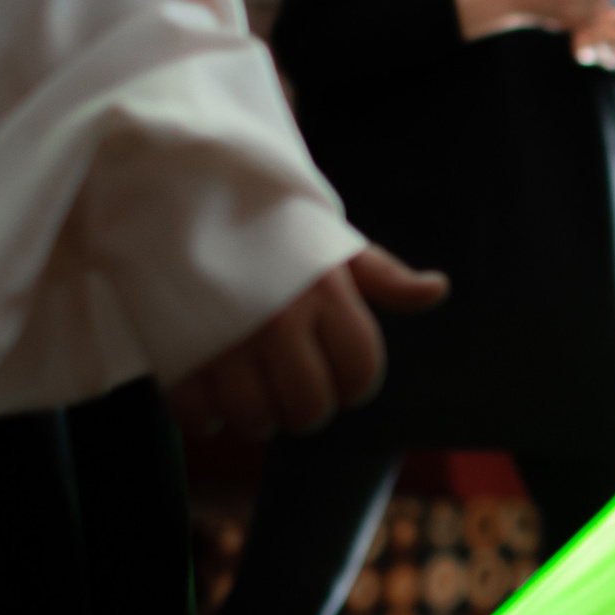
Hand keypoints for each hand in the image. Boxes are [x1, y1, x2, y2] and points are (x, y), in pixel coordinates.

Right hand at [166, 247, 448, 440]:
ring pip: (257, 421)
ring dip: (258, 418)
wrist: (184, 194)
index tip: (341, 378)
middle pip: (310, 406)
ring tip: (253, 393)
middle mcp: (279, 319)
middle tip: (294, 392)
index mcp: (324, 292)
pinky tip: (212, 396)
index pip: (360, 370)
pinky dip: (207, 418)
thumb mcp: (330, 244)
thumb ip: (385, 277)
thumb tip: (438, 290)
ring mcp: (225, 338)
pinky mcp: (176, 352)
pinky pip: (199, 416)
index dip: (356, 385)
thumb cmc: (271, 229)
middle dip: (307, 410)